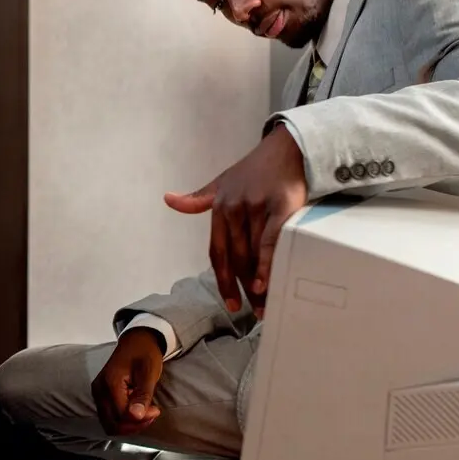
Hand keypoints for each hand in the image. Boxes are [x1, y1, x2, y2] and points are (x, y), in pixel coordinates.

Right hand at [92, 329, 163, 436]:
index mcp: (110, 383)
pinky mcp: (101, 396)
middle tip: (151, 414)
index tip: (156, 409)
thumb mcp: (148, 373)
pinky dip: (123, 420)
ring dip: (129, 425)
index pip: (122, 415)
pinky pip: (109, 417)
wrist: (137, 340)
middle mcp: (99, 390)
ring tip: (145, 412)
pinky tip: (136, 409)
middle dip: (134, 426)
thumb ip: (142, 395)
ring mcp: (98, 394)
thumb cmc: (144, 353)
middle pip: (112, 424)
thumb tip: (136, 416)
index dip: (141, 419)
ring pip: (109, 424)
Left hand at [164, 124, 307, 316]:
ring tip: (265, 305)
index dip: (222, 281)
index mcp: (219, 208)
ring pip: (253, 254)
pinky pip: (269, 241)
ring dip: (258, 284)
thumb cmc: (256, 168)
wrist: (289, 147)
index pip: (217, 253)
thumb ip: (198, 198)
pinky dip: (266, 264)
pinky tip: (265, 283)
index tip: (230, 302)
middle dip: (243, 289)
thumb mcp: (222, 181)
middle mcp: (234, 209)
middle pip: (236, 259)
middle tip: (253, 312)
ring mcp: (256, 207)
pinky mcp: (280, 206)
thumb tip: (169, 200)